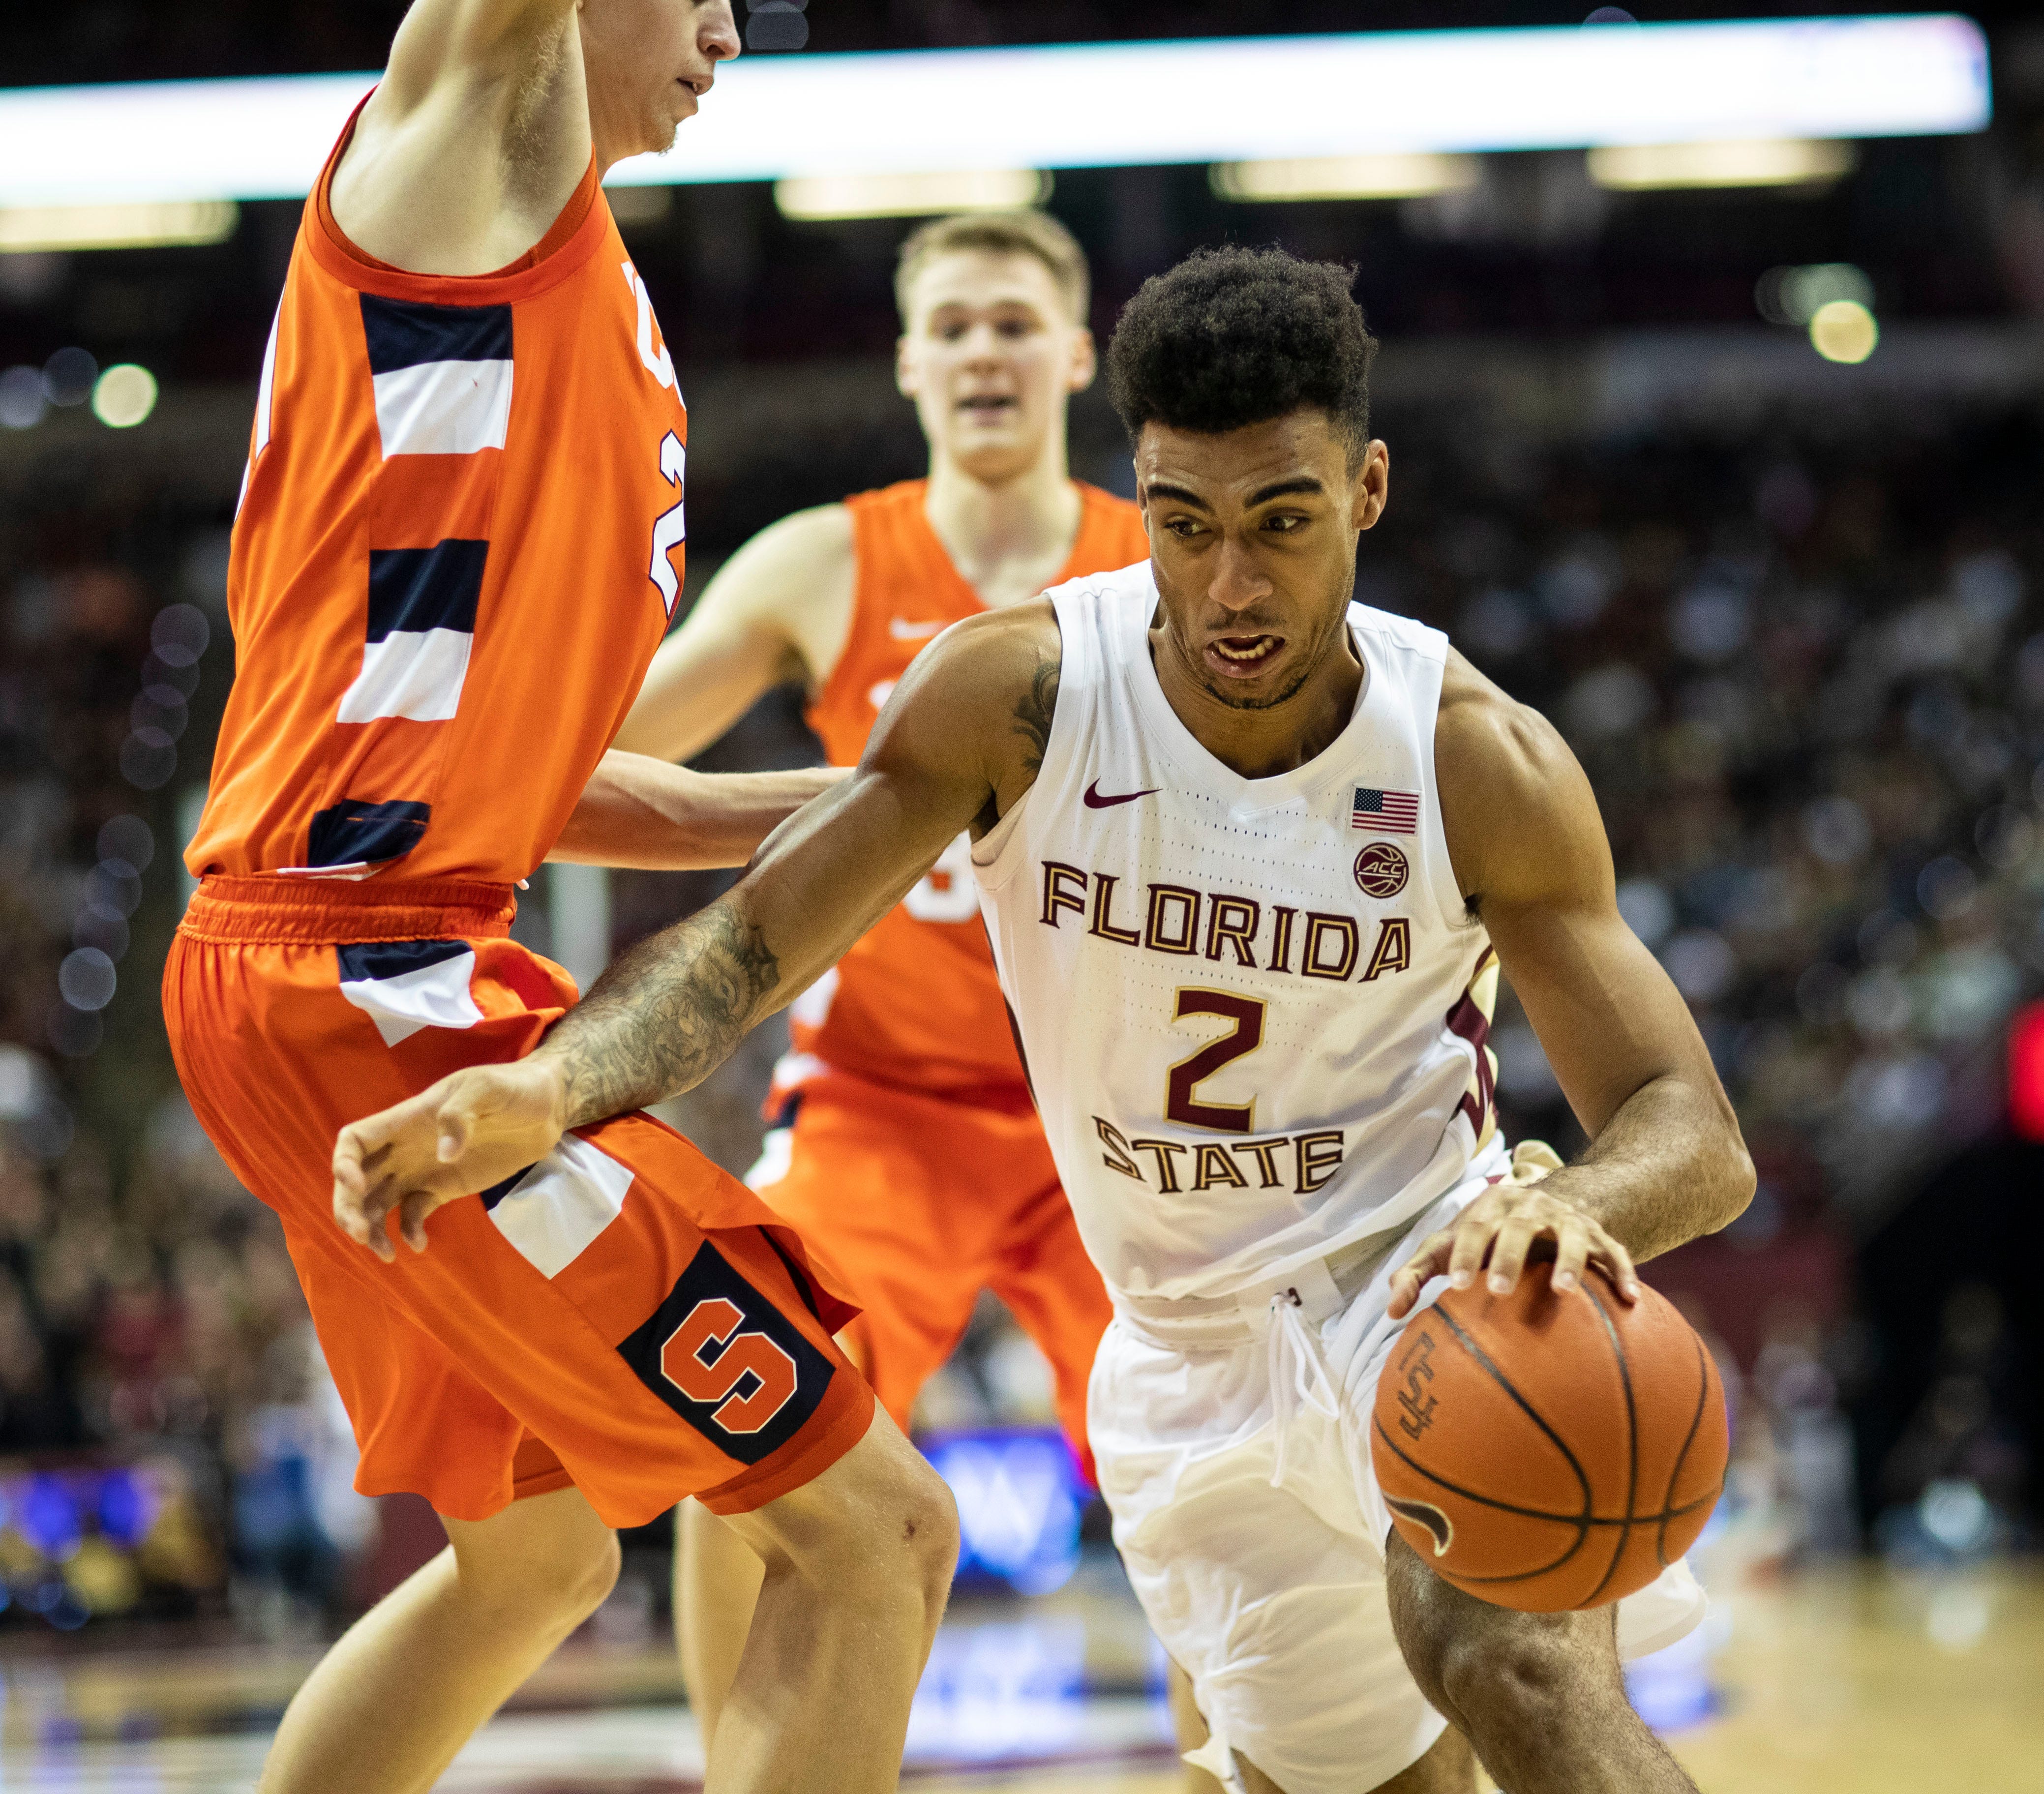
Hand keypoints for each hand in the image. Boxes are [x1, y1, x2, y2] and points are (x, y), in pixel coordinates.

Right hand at [331, 1056, 568, 1261]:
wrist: (546, 1108)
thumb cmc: (512, 1088)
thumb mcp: (486, 1088)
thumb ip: (460, 1114)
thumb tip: (445, 1155)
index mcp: (406, 1120)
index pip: (355, 1140)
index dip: (343, 1163)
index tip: (356, 1185)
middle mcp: (405, 1148)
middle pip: (358, 1180)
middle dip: (349, 1208)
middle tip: (361, 1235)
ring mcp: (423, 1171)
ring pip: (379, 1203)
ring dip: (372, 1229)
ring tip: (386, 1253)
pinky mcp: (444, 1189)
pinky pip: (414, 1214)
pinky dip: (409, 1231)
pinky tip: (419, 1245)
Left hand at [1387, 1174, 1640, 1320]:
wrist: (1545, 1205)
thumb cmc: (1485, 1235)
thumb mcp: (1450, 1246)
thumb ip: (1418, 1273)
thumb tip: (1392, 1311)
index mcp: (1491, 1208)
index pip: (1473, 1227)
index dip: (1464, 1253)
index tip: (1454, 1286)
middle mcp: (1531, 1208)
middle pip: (1519, 1227)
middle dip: (1508, 1255)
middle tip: (1497, 1290)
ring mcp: (1568, 1221)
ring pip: (1570, 1236)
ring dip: (1568, 1261)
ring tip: (1563, 1292)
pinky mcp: (1598, 1238)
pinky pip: (1615, 1254)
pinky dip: (1623, 1274)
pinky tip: (1632, 1300)